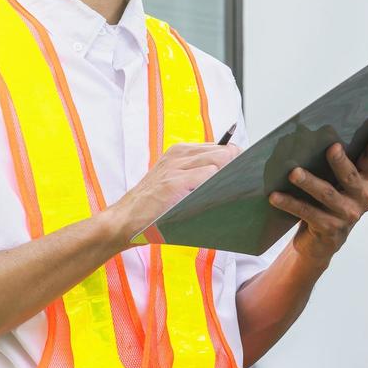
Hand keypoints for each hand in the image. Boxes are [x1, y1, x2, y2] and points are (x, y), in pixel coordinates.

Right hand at [106, 141, 241, 248]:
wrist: (125, 220)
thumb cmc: (155, 205)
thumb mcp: (175, 180)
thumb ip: (199, 173)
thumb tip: (234, 173)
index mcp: (180, 151)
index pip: (223, 147)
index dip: (236, 162)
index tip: (242, 177)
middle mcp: (179, 155)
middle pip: (226, 151)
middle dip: (238, 169)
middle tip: (240, 188)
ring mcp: (176, 167)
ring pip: (221, 161)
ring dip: (230, 178)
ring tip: (230, 193)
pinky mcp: (174, 183)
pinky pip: (209, 176)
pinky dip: (219, 187)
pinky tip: (218, 198)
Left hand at [271, 123, 367, 265]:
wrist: (321, 243)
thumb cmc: (327, 202)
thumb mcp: (336, 183)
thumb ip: (333, 163)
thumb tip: (308, 133)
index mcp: (366, 181)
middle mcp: (362, 198)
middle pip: (350, 177)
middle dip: (340, 161)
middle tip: (331, 147)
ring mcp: (348, 216)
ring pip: (327, 195)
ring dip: (309, 182)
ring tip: (293, 173)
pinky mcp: (330, 230)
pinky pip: (307, 213)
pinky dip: (290, 203)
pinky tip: (274, 196)